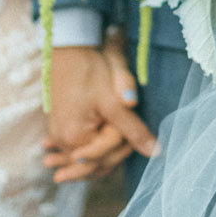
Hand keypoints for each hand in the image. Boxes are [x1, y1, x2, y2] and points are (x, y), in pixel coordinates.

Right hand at [43, 29, 155, 182]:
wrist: (69, 49)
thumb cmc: (91, 72)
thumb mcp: (114, 102)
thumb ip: (134, 130)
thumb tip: (157, 152)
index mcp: (75, 137)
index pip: (105, 155)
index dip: (123, 148)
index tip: (136, 141)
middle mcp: (63, 140)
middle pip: (92, 162)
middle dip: (110, 158)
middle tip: (129, 153)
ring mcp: (58, 133)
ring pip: (82, 157)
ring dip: (92, 163)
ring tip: (107, 167)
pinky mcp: (59, 126)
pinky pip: (72, 148)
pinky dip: (80, 154)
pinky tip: (77, 160)